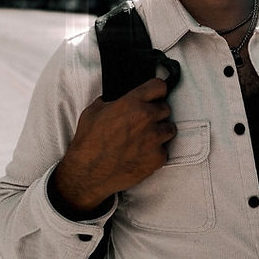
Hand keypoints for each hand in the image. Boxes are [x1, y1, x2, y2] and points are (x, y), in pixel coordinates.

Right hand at [51, 79, 175, 218]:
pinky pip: (165, 150)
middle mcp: (147, 118)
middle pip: (166, 108)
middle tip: (143, 122)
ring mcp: (154, 139)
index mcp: (132, 103)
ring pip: (170, 129)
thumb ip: (111, 101)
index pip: (159, 86)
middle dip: (156, 113)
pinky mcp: (157, 158)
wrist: (89, 171)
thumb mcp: (93, 111)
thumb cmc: (88, 142)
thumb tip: (118, 99)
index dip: (156, 91)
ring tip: (144, 138)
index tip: (155, 95)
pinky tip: (141, 153)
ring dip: (159, 132)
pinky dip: (155, 152)